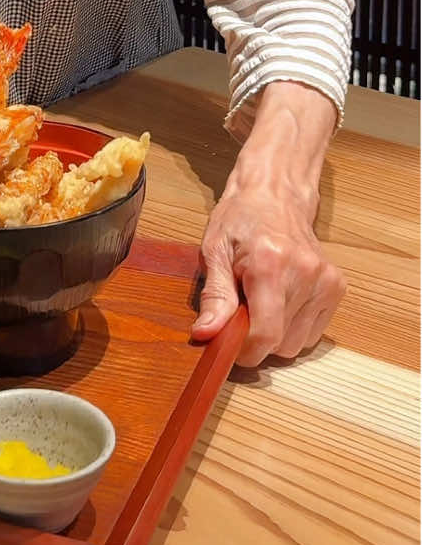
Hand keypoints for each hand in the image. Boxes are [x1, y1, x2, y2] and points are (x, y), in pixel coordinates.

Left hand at [190, 81, 346, 365]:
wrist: (276, 194)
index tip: (228, 343)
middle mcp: (305, 272)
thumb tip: (207, 334)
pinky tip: (282, 298)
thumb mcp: (214, 251)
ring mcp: (326, 280)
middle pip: (282, 344)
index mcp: (271, 263)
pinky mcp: (337, 286)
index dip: (244, 350)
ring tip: (263, 299)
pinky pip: (313, 332)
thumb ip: (214, 296)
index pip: (266, 334)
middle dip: (258, 338)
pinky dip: (294, 325)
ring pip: (298, 343)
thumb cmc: (239, 220)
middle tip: (243, 308)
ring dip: (277, 332)